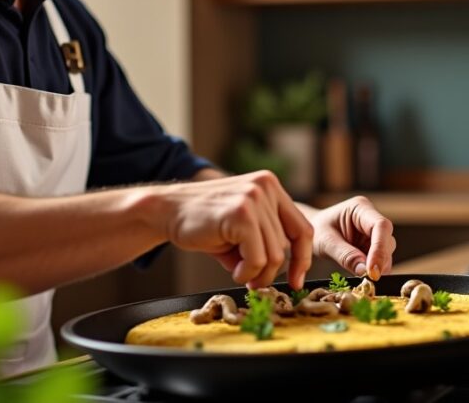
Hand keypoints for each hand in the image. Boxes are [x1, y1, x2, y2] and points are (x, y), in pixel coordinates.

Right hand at [153, 171, 313, 288]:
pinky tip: (234, 270)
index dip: (302, 258)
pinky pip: (259, 257)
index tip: (296, 280)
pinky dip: (248, 272)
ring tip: (239, 273)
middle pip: (287, 245)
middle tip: (252, 281)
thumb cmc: (204, 223)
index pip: (302, 227)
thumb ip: (266, 242)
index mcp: (270, 186)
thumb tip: (290, 275)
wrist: (166, 211)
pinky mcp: (241, 213)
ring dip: (257, 274)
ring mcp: (254, 197)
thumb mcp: (242, 229)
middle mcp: (267, 187)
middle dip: (270, 271)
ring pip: (275, 255)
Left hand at [306, 196, 395, 279]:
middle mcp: (371, 218)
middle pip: (387, 239)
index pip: (380, 225)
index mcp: (360, 207)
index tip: (372, 270)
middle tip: (369, 279)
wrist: (309, 233)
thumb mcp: (325, 242)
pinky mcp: (373, 246)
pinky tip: (364, 275)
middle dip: (380, 260)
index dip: (380, 248)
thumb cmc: (317, 231)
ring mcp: (374, 233)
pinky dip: (375, 270)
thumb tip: (364, 271)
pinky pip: (381, 260)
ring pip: (387, 251)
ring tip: (363, 277)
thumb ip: (345, 255)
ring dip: (379, 267)